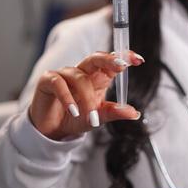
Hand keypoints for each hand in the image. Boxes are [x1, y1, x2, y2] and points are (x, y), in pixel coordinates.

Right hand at [29, 50, 144, 139]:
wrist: (52, 131)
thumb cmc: (76, 118)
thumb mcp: (99, 118)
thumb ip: (114, 112)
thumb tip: (134, 113)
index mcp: (97, 77)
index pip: (111, 62)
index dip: (123, 57)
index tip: (139, 60)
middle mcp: (82, 72)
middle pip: (95, 58)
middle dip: (109, 59)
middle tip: (122, 66)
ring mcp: (64, 74)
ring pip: (79, 78)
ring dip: (87, 99)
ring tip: (92, 119)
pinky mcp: (48, 80)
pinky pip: (59, 83)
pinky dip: (67, 97)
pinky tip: (73, 111)